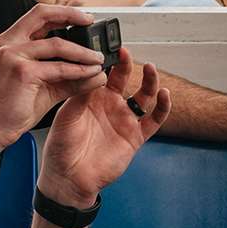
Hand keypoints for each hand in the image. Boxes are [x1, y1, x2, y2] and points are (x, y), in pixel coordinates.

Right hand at [0, 4, 109, 146]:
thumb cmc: (11, 107)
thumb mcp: (43, 85)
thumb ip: (67, 73)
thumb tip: (94, 68)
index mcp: (9, 41)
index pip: (38, 15)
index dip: (62, 12)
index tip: (83, 17)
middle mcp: (8, 42)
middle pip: (43, 15)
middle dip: (72, 15)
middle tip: (92, 22)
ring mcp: (13, 55)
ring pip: (57, 45)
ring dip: (83, 52)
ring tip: (98, 60)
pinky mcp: (22, 71)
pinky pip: (58, 67)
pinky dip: (78, 70)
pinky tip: (89, 74)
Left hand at [38, 51, 168, 206]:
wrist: (69, 180)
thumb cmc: (61, 149)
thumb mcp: (66, 117)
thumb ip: (80, 95)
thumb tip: (92, 73)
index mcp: (90, 98)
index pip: (102, 72)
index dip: (107, 60)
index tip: (109, 47)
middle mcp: (109, 106)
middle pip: (124, 79)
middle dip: (126, 65)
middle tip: (126, 53)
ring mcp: (124, 120)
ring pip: (143, 95)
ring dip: (150, 81)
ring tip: (151, 68)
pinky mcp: (135, 136)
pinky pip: (154, 120)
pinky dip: (162, 107)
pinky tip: (165, 95)